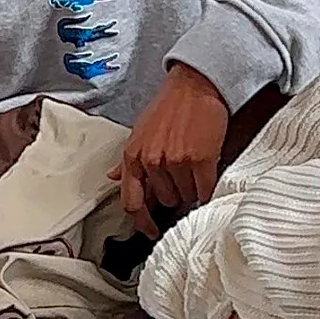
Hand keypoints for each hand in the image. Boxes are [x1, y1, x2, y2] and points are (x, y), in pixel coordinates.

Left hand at [112, 63, 229, 237]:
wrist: (194, 87)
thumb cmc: (168, 107)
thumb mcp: (139, 132)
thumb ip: (126, 159)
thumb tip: (112, 177)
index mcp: (132, 156)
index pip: (131, 200)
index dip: (141, 221)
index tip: (149, 231)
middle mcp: (150, 161)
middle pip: (164, 201)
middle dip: (174, 195)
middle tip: (184, 177)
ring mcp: (174, 162)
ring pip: (185, 197)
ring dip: (192, 190)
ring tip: (195, 167)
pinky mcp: (199, 160)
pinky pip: (204, 191)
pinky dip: (207, 190)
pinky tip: (208, 177)